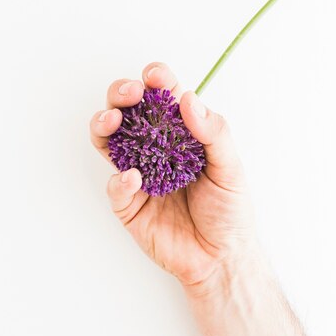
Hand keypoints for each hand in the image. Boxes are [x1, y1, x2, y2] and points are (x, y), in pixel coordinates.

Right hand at [90, 62, 255, 286]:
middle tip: (130, 94)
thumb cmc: (229, 211)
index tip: (155, 75)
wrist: (221, 259)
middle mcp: (154, 150)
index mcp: (180, 136)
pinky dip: (119, 180)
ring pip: (109, 142)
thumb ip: (214, 133)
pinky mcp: (128, 205)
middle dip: (122, 96)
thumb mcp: (230, 168)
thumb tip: (189, 99)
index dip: (156, 82)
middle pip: (128, 113)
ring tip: (112, 120)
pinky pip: (115, 187)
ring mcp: (138, 176)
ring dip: (105, 126)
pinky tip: (132, 177)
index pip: (162, 100)